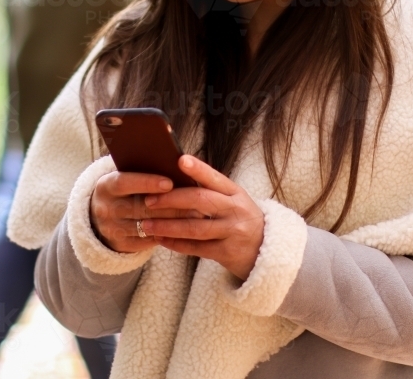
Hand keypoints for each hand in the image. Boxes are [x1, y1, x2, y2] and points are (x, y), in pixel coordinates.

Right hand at [89, 170, 205, 253]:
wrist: (100, 217)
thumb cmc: (124, 189)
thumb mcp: (124, 176)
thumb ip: (142, 169)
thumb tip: (175, 162)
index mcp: (105, 186)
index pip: (124, 182)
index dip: (146, 182)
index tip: (169, 182)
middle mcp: (106, 208)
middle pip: (140, 207)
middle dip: (169, 204)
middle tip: (196, 201)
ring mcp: (113, 229)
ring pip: (148, 226)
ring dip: (174, 220)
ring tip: (198, 214)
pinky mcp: (122, 245)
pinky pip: (148, 241)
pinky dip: (168, 234)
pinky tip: (186, 229)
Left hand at [140, 154, 264, 281]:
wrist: (266, 251)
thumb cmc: (239, 218)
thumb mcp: (233, 200)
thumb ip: (210, 189)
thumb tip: (174, 175)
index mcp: (235, 192)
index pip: (214, 177)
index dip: (197, 169)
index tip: (179, 160)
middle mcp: (235, 210)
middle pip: (200, 200)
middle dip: (171, 199)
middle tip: (149, 200)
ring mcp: (232, 232)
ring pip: (194, 228)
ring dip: (167, 226)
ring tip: (146, 224)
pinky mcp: (226, 253)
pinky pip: (196, 248)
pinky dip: (176, 244)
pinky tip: (160, 240)